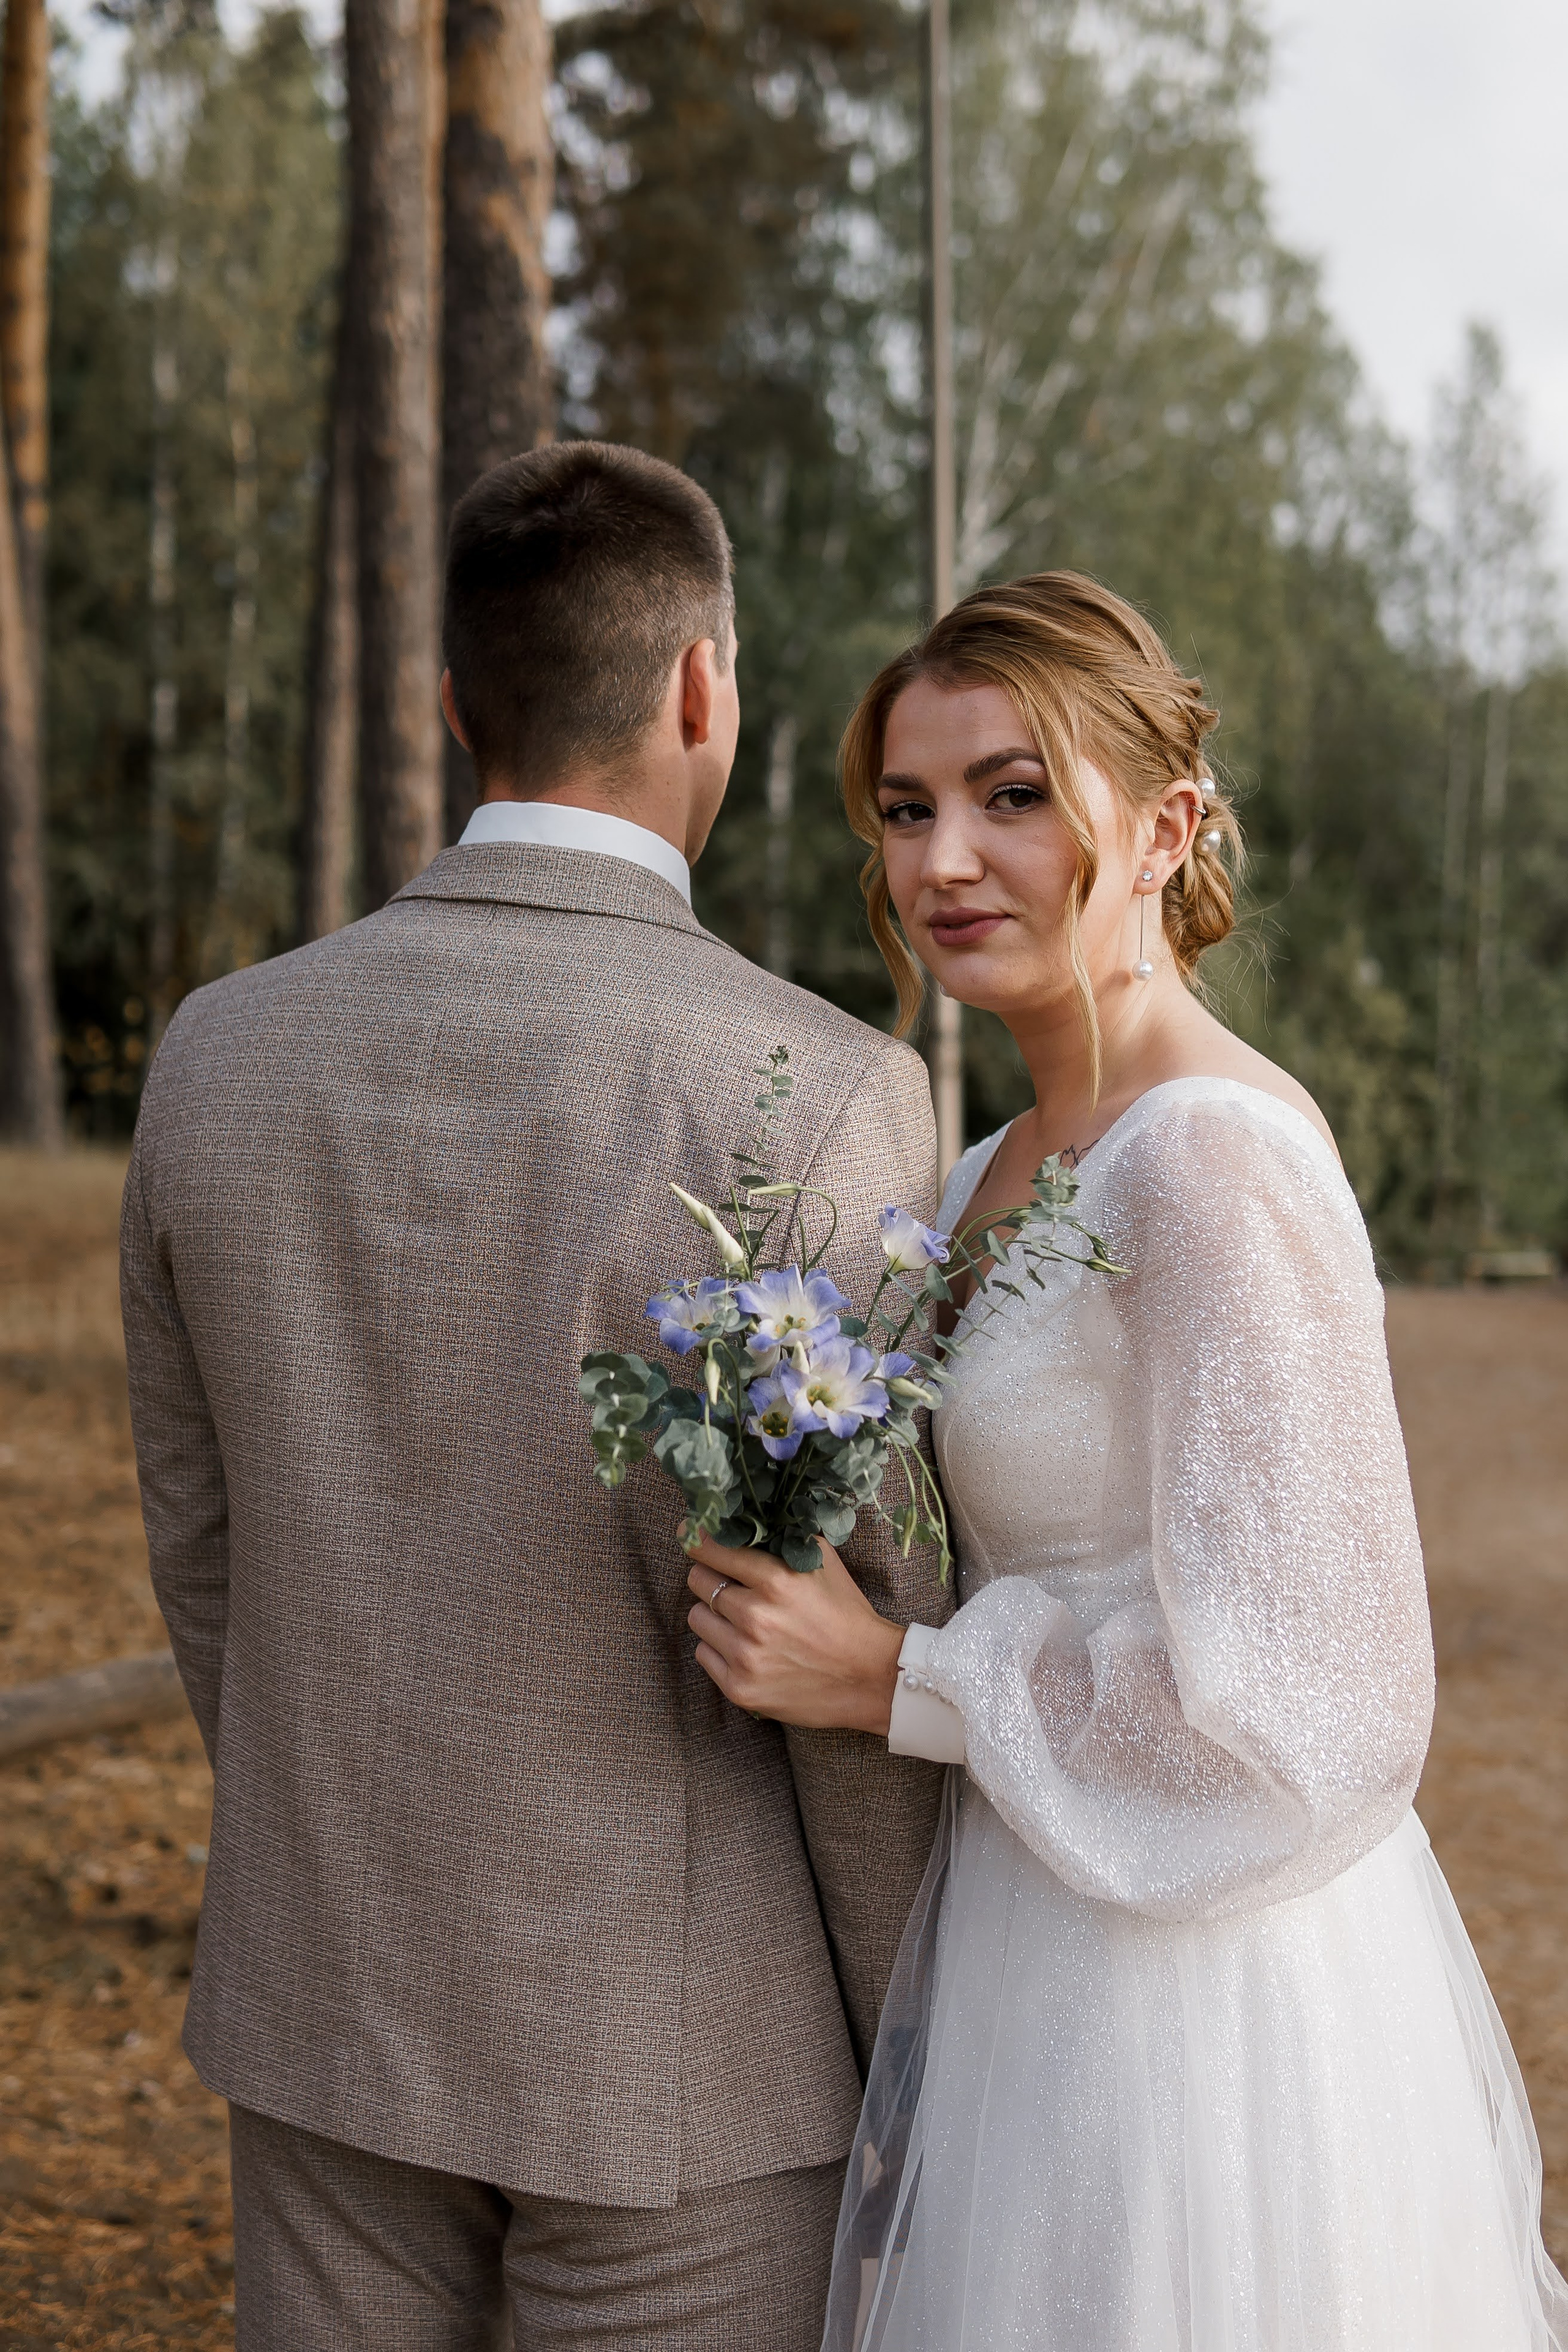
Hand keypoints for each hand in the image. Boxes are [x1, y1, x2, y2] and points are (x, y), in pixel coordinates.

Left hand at [685, 1535, 905, 1735]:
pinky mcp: (740, 1689)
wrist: (870, 1676)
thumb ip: (785, 1538)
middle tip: (730, 1582)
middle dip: (710, 1576)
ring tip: (742, 1620)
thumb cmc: (846, 1614)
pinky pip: (703, 1654)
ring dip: (713, 1615)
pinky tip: (746, 1648)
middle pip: (698, 1581)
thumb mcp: (824, 1563)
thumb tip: (746, 1518)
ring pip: (696, 1618)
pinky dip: (718, 1648)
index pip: (711, 1549)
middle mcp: (755, 1617)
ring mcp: (745, 1656)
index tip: (690, 1533)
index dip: (698, 1538)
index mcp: (776, 1580)